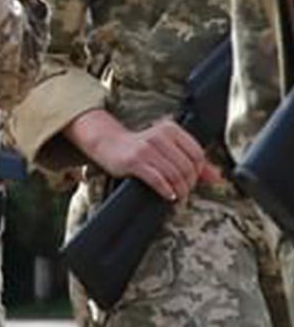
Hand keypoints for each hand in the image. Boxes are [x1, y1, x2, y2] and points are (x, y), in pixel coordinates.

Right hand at [67, 109, 220, 201]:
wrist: (109, 144)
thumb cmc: (141, 147)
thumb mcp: (168, 149)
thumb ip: (193, 161)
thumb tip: (217, 177)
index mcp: (171, 129)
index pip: (198, 154)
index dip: (199, 172)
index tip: (192, 181)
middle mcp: (160, 135)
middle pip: (187, 167)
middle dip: (189, 185)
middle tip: (184, 193)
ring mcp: (146, 148)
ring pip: (174, 175)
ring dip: (179, 191)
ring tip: (177, 197)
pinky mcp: (135, 161)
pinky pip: (158, 179)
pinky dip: (166, 190)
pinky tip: (167, 195)